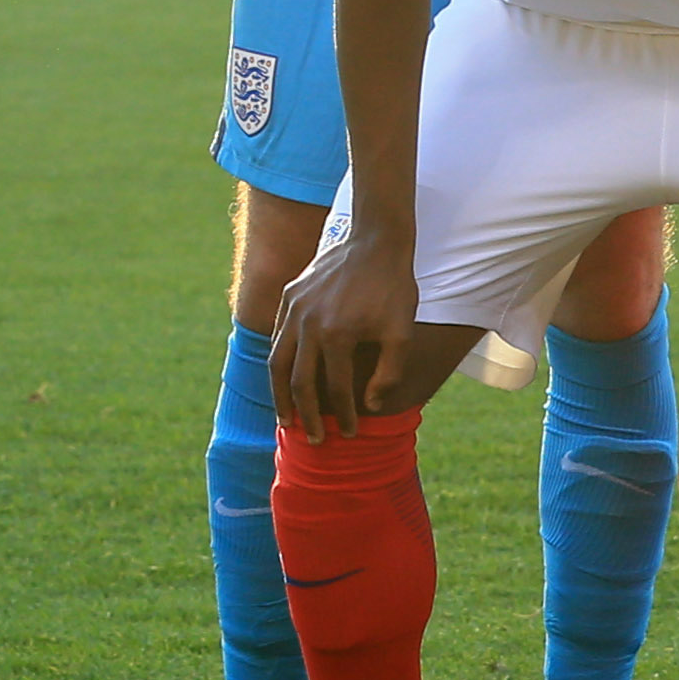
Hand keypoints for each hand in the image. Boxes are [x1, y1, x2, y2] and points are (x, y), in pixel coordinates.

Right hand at [272, 221, 414, 439]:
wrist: (375, 239)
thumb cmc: (394, 287)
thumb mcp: (401, 331)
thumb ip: (389, 371)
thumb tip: (369, 405)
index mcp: (338, 335)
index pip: (334, 388)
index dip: (342, 415)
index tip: (348, 433)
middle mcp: (308, 325)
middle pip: (299, 382)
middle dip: (306, 415)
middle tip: (313, 440)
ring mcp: (293, 310)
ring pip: (278, 362)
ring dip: (280, 395)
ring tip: (286, 420)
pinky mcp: (289, 296)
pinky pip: (277, 337)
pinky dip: (279, 363)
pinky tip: (284, 380)